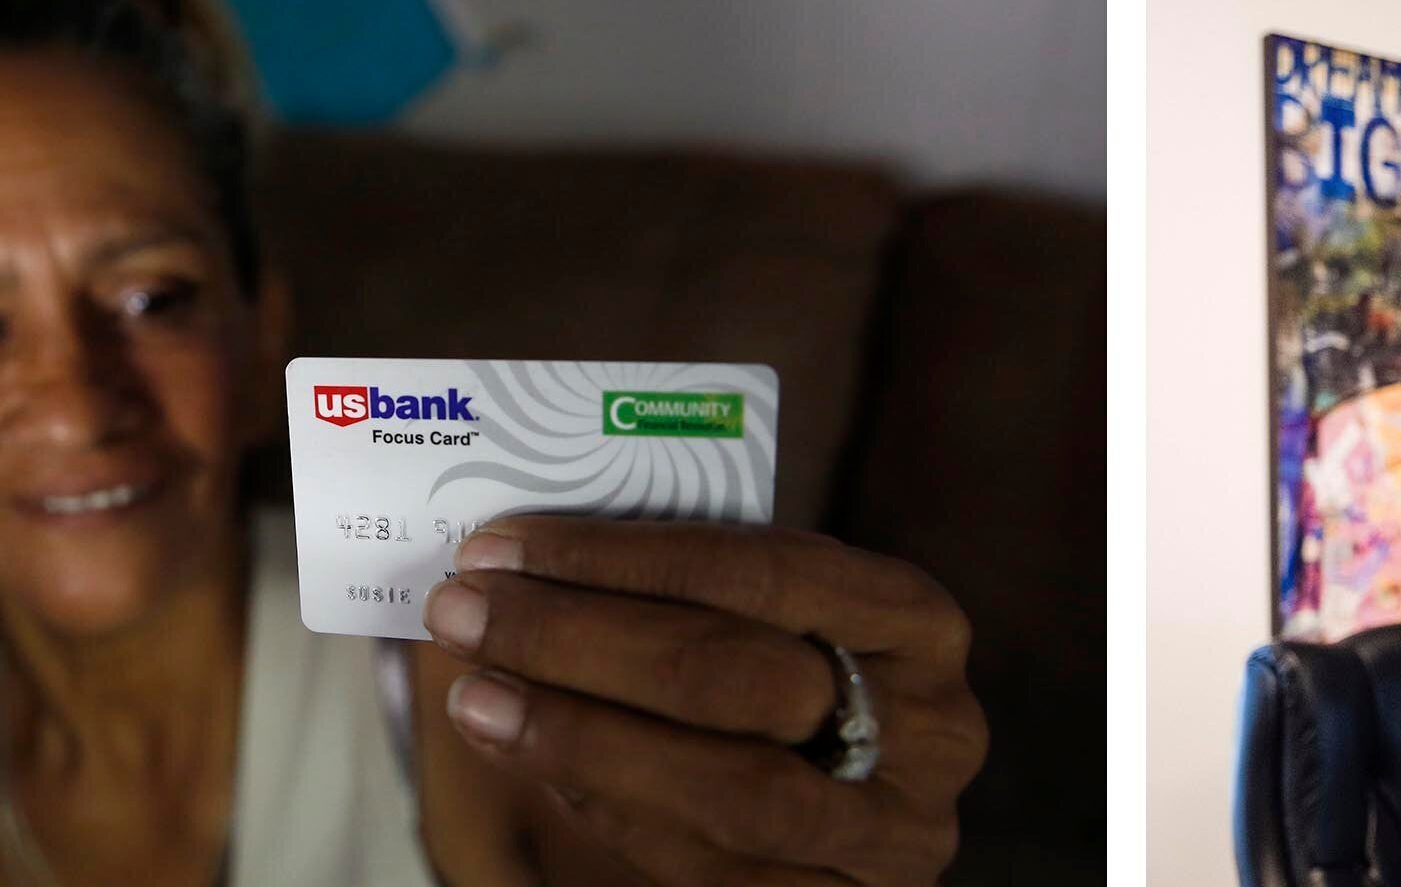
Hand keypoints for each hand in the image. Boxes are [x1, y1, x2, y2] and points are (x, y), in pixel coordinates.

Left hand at [421, 517, 986, 884]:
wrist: (855, 813)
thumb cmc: (798, 687)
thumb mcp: (782, 625)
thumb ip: (699, 596)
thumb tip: (532, 561)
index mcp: (921, 625)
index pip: (771, 573)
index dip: (628, 559)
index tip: (506, 545)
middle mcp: (931, 730)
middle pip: (742, 678)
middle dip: (585, 640)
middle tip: (469, 612)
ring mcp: (892, 833)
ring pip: (729, 790)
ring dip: (581, 737)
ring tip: (478, 696)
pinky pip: (710, 870)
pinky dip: (609, 811)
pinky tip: (534, 765)